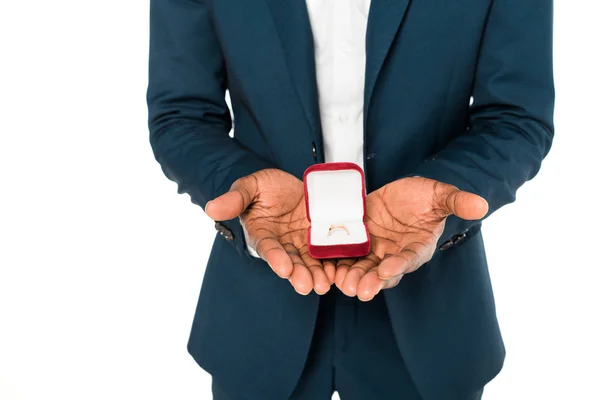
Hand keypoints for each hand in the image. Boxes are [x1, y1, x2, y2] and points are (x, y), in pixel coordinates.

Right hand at [205, 169, 334, 294]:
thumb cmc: (266, 187)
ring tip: (323, 284)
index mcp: (263, 234)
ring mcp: (303, 242)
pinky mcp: (321, 238)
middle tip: (307, 286)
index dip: (275, 258)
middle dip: (299, 274)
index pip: (268, 248)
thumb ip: (235, 198)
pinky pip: (327, 253)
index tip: (283, 268)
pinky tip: (338, 272)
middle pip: (291, 261)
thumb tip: (211, 208)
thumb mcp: (250, 186)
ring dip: (316, 274)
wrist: (291, 182)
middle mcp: (283, 243)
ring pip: (309, 262)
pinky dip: (332, 263)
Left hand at [335, 177, 487, 300]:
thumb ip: (456, 201)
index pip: (409, 258)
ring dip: (352, 277)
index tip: (388, 269)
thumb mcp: (440, 194)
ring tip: (342, 284)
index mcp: (417, 247)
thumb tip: (482, 205)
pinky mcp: (358, 241)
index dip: (399, 264)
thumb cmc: (424, 197)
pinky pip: (346, 255)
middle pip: (382, 272)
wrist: (402, 193)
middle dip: (371, 281)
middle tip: (359, 291)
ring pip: (362, 268)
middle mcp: (394, 254)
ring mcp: (374, 249)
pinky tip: (328, 268)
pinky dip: (337, 262)